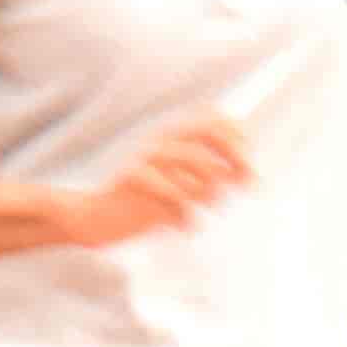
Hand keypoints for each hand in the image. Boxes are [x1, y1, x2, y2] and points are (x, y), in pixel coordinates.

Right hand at [51, 114, 254, 248]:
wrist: (97, 218)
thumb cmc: (143, 203)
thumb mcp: (177, 187)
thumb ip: (205, 177)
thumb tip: (242, 175)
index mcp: (172, 139)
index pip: (212, 119)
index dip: (237, 135)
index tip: (249, 162)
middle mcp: (161, 142)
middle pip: (207, 131)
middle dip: (235, 154)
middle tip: (249, 181)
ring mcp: (147, 158)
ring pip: (195, 164)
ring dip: (211, 190)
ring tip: (209, 208)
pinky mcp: (134, 178)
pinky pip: (174, 193)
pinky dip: (187, 214)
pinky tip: (185, 226)